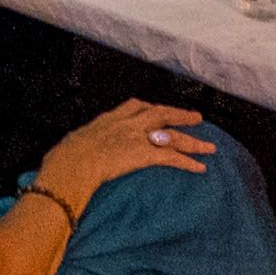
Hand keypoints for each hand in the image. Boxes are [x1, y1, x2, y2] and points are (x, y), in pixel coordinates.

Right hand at [41, 100, 213, 207]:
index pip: (134, 106)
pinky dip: (187, 162)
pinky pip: (171, 157)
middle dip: (179, 115)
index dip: (150, 108)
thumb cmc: (66, 157)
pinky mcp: (144, 154)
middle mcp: (126, 123)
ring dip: (192, 141)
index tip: (159, 109)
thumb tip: (79, 151)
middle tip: (196, 118)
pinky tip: (199, 168)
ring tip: (209, 147)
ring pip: (171, 135)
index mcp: (109, 118)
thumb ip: (86, 142)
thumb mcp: (75, 142)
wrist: (72, 163)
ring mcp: (137, 137)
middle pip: (159, 114)